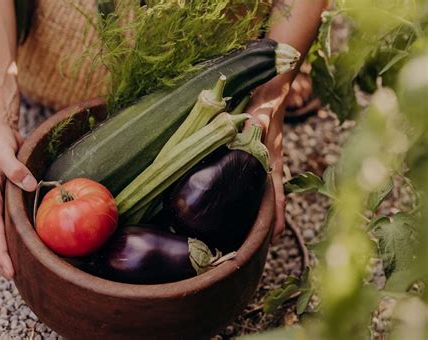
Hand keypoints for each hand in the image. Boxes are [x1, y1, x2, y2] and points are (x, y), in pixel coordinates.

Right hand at [0, 106, 36, 278]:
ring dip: (12, 246)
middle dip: (5, 257)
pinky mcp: (11, 194)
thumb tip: (30, 184)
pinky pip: (14, 217)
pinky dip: (20, 230)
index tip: (9, 272)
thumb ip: (15, 168)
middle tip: (17, 277)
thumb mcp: (5, 152)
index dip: (2, 253)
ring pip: (5, 229)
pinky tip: (31, 236)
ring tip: (25, 264)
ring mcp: (2, 200)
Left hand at [245, 81, 289, 242]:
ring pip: (264, 188)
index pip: (276, 190)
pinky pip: (256, 176)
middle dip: (268, 219)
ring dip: (261, 207)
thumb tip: (258, 123)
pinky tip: (241, 197)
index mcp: (272, 156)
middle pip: (271, 196)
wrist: (274, 84)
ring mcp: (264, 157)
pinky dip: (252, 190)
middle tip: (261, 244)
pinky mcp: (257, 150)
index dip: (276, 213)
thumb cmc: (269, 95)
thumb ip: (261, 115)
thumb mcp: (263, 105)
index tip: (276, 236)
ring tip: (250, 228)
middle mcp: (269, 160)